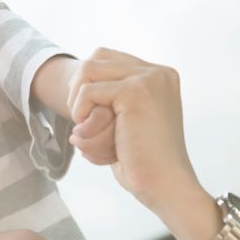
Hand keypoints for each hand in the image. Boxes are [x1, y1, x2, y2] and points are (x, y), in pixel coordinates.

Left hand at [67, 48, 198, 211]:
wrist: (162, 183)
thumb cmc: (141, 159)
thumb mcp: (126, 121)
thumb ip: (112, 97)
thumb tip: (76, 80)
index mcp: (158, 76)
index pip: (103, 56)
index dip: (84, 83)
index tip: (84, 112)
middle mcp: (158, 72)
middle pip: (92, 60)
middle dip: (77, 92)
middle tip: (82, 122)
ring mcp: (149, 79)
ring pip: (86, 71)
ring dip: (77, 104)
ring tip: (86, 130)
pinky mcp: (136, 92)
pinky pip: (87, 91)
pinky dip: (80, 114)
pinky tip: (89, 134)